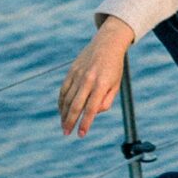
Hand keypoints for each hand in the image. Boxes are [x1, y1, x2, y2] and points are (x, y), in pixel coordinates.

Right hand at [58, 16, 134, 138]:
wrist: (108, 43)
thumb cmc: (114, 67)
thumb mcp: (116, 85)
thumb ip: (106, 101)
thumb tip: (94, 112)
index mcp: (101, 84)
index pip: (91, 108)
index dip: (85, 123)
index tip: (81, 135)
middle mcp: (88, 79)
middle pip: (76, 105)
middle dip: (70, 121)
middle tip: (66, 133)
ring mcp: (78, 74)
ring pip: (67, 98)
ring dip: (64, 114)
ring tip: (64, 125)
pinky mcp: (72, 70)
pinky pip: (64, 89)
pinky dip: (61, 101)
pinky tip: (61, 111)